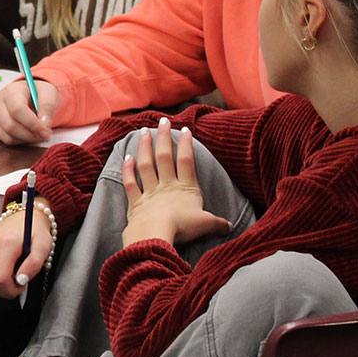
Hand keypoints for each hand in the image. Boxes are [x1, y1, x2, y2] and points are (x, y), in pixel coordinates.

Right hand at [0, 78, 59, 143]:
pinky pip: (5, 140)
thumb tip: (44, 125)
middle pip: (10, 126)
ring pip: (7, 136)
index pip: (17, 110)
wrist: (28, 94)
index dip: (32, 124)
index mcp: (11, 91)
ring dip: (26, 139)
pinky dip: (19, 141)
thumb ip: (48, 107)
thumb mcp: (48, 93)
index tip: (46, 130)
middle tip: (45, 135)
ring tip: (38, 135)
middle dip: (30, 135)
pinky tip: (28, 134)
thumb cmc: (37, 93)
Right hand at [0, 204, 54, 298]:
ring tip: (9, 281)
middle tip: (17, 284)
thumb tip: (21, 280)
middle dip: (5, 292)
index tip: (22, 285)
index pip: (0, 279)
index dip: (12, 290)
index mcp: (5, 244)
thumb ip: (34, 264)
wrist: (22, 218)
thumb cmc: (34, 232)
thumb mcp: (43, 246)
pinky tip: (0, 278)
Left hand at [118, 118, 229, 248]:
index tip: (184, 129)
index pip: (186, 161)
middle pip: (164, 157)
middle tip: (161, 121)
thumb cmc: (182, 228)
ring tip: (143, 131)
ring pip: (146, 165)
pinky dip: (128, 170)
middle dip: (163, 137)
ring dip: (144, 147)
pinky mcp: (135, 202)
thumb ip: (218, 223)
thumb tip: (230, 226)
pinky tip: (127, 157)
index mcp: (186, 189)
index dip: (186, 144)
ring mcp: (149, 192)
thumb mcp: (206, 225)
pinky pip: (130, 183)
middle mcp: (167, 186)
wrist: (156, 236)